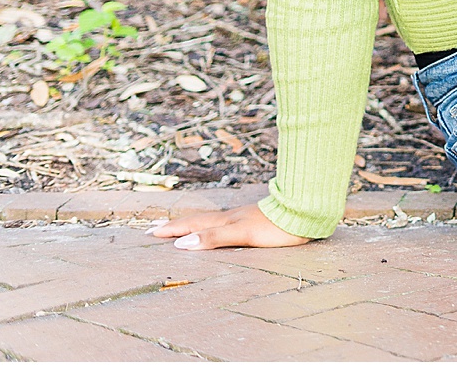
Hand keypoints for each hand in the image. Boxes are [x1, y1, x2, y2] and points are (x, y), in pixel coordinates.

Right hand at [147, 202, 309, 250]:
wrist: (305, 213)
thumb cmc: (276, 226)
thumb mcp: (242, 234)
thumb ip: (214, 238)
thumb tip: (182, 243)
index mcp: (226, 220)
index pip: (193, 224)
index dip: (172, 229)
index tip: (151, 233)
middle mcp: (231, 217)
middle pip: (198, 220)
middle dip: (177, 225)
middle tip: (156, 230)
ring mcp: (243, 217)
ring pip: (211, 220)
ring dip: (193, 225)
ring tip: (180, 228)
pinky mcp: (255, 220)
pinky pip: (224, 223)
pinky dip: (211, 226)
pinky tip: (218, 228)